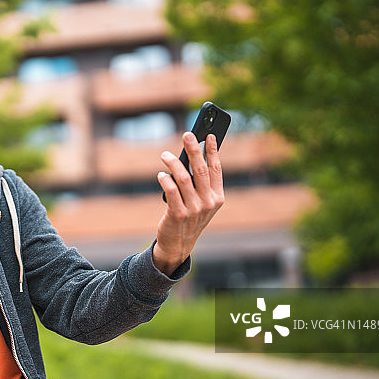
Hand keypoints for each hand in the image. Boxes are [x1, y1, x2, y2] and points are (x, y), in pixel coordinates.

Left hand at [153, 132, 224, 274]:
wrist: (179, 243)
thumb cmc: (189, 216)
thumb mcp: (201, 201)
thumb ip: (199, 182)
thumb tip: (191, 154)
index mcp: (218, 197)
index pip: (217, 169)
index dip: (213, 151)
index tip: (209, 135)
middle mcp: (208, 203)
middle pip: (201, 170)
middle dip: (194, 150)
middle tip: (187, 135)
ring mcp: (194, 209)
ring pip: (183, 178)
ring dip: (173, 163)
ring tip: (165, 155)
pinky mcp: (178, 214)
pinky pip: (171, 191)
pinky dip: (165, 179)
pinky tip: (161, 174)